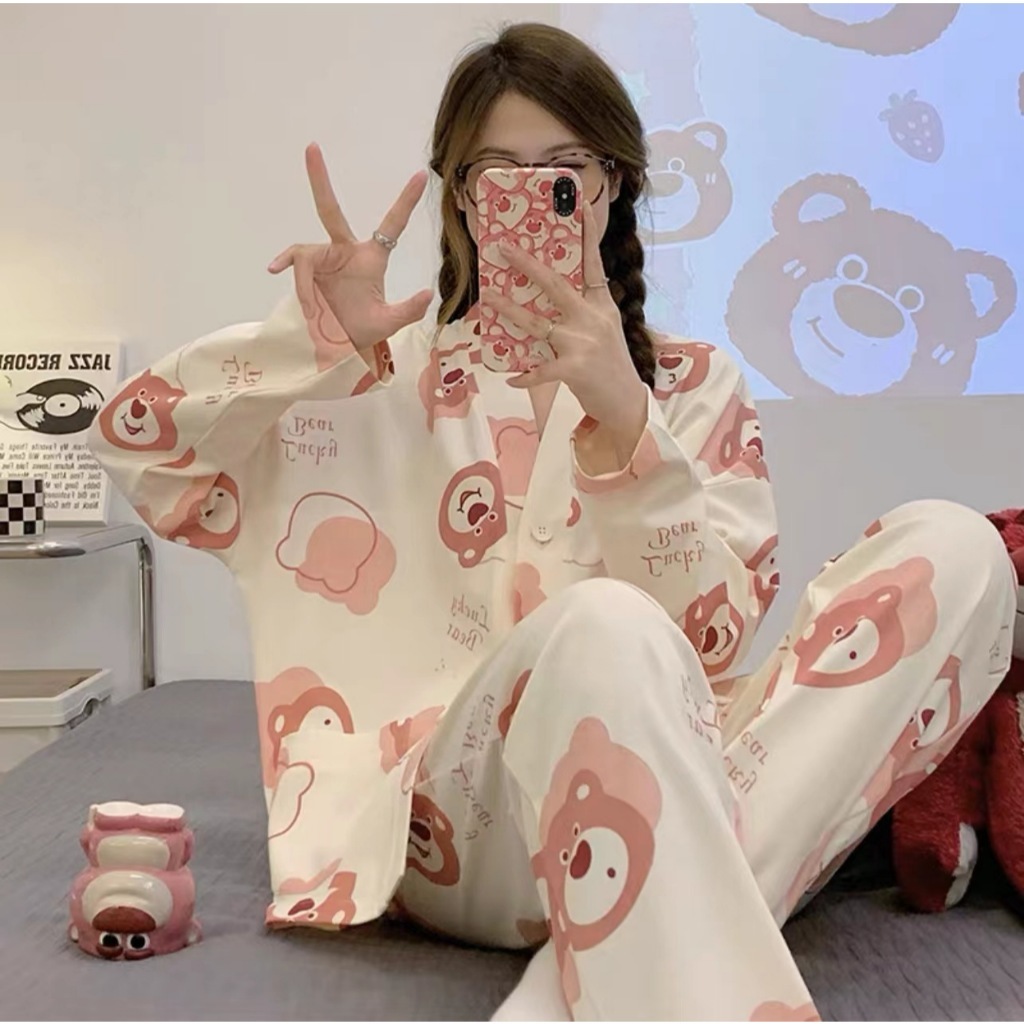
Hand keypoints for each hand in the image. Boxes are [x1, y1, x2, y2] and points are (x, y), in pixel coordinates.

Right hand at [268, 143, 432, 349]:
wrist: (339, 347)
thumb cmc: (364, 331)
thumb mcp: (388, 323)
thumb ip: (409, 310)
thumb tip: (428, 293)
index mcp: (372, 257)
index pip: (392, 224)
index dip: (404, 201)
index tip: (419, 176)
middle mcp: (345, 251)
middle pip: (331, 210)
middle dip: (319, 179)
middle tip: (311, 146)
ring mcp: (323, 259)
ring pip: (307, 256)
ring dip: (307, 286)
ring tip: (312, 314)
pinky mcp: (306, 271)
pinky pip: (295, 263)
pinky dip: (287, 268)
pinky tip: (274, 269)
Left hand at [480, 202, 647, 459]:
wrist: (627, 403)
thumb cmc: (610, 365)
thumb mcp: (604, 330)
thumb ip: (582, 312)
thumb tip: (547, 295)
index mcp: (602, 305)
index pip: (593, 263)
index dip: (588, 232)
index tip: (580, 202)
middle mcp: (593, 319)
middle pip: (556, 284)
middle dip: (526, 265)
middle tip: (502, 248)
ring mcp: (584, 343)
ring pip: (538, 323)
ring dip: (509, 310)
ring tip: (488, 298)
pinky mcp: (575, 369)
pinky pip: (539, 369)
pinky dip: (524, 376)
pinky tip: (511, 378)